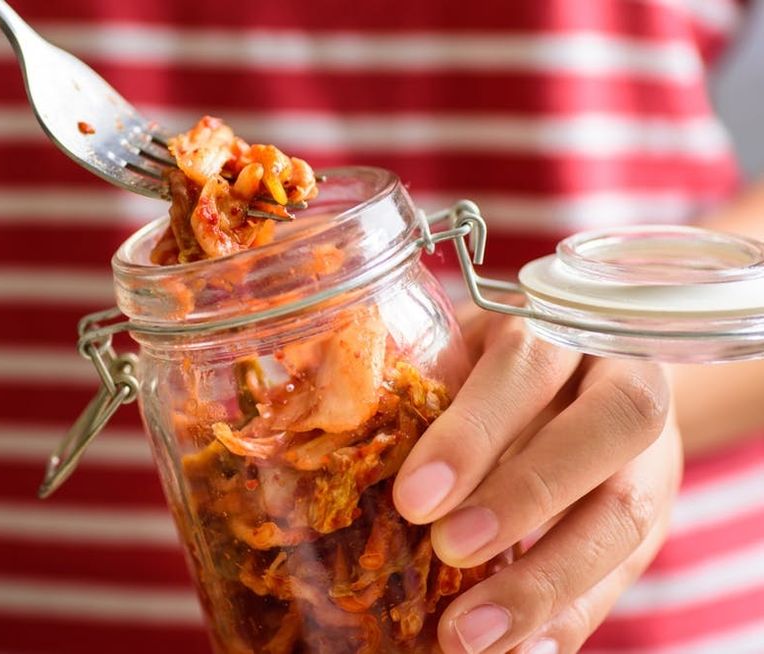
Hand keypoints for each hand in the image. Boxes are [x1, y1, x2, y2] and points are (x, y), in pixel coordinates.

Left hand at [393, 311, 682, 653]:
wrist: (585, 378)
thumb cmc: (494, 367)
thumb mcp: (459, 353)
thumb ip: (420, 384)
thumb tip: (335, 433)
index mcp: (561, 327)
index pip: (528, 365)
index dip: (474, 432)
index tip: (414, 498)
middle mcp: (621, 381)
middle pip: (608, 428)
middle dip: (525, 495)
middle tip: (448, 548)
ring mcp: (649, 454)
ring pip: (624, 515)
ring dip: (544, 582)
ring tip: (469, 633)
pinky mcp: (652, 519)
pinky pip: (623, 573)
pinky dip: (568, 620)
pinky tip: (519, 653)